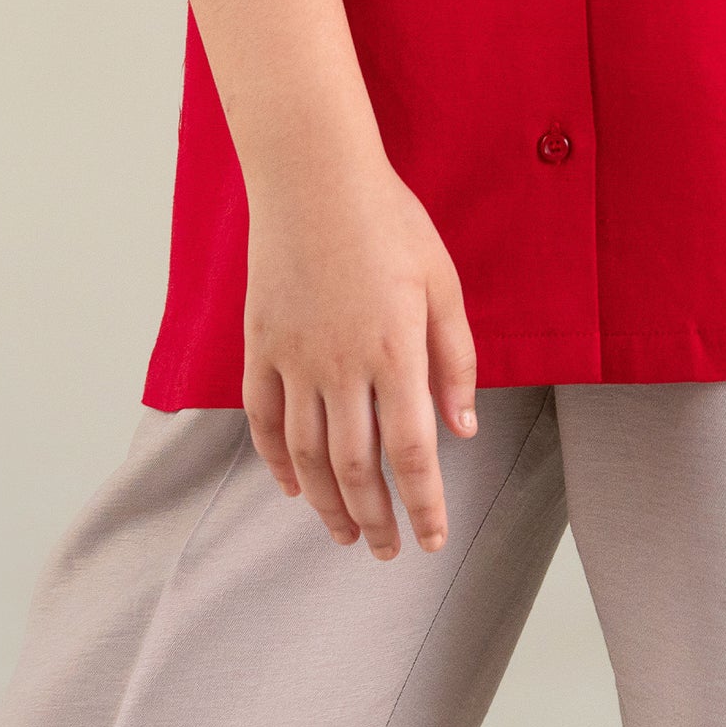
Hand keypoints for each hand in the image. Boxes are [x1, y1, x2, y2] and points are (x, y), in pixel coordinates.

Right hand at [242, 150, 477, 560]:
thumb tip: (464, 428)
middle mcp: (342, 364)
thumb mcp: (442, 281)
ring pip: (308, 454)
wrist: (313, 175)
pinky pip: (263, 418)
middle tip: (385, 551)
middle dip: (374, 518)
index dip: (423, 504)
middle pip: (356, 466)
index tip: (431, 540)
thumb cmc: (388, 220)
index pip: (412, 451)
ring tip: (345, 534)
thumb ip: (455, 359)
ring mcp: (294, 357)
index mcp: (395, 349)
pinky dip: (276, 460)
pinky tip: (292, 487)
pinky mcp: (260, 344)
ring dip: (327, 504)